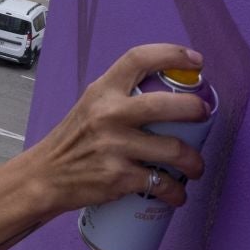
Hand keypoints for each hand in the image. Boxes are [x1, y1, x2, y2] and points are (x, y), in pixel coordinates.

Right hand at [18, 44, 208, 213]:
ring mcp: (115, 147)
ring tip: (196, 167)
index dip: (173, 54)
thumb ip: (121, 96)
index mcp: (103, 91)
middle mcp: (109, 115)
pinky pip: (161, 184)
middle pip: (166, 105)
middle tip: (204, 115)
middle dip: (195, 109)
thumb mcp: (91, 105)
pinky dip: (176, 193)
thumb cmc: (74, 141)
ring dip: (194, 161)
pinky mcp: (119, 177)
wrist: (46, 177)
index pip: (139, 58)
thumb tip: (167, 91)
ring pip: (173, 150)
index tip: (197, 62)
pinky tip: (178, 194)